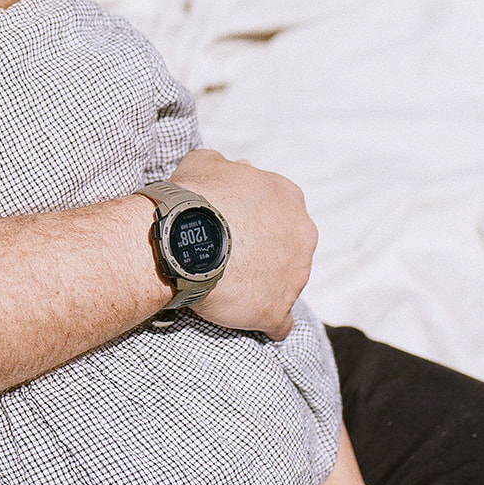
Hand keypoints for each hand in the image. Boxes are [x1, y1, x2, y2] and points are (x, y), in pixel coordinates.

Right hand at [170, 148, 315, 338]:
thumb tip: (238, 169)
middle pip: (289, 247)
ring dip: (262, 285)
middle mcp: (302, 235)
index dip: (256, 220)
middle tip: (230, 256)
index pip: (280, 211)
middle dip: (265, 253)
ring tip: (228, 286)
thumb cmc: (194, 196)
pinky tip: (244, 315)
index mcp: (288, 197)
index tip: (233, 227)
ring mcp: (295, 275)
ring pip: (285, 283)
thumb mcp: (206, 162)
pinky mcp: (278, 309)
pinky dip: (264, 320)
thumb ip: (229, 166)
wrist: (181, 238)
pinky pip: (279, 322)